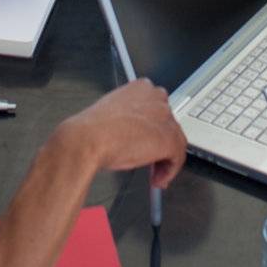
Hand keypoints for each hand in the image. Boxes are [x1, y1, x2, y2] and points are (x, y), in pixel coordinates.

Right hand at [61, 79, 186, 189]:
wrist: (89, 139)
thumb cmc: (93, 128)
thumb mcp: (113, 115)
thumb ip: (129, 119)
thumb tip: (134, 134)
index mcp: (141, 87)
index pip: (157, 108)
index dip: (152, 128)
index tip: (146, 141)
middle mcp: (156, 98)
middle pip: (167, 124)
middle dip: (160, 144)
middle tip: (151, 160)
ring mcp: (164, 117)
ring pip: (175, 141)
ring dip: (165, 160)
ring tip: (154, 174)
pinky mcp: (169, 138)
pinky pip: (177, 158)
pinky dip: (169, 171)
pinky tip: (158, 179)